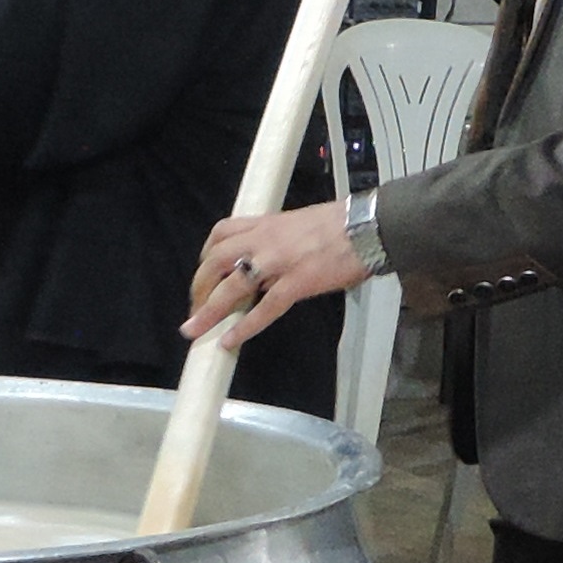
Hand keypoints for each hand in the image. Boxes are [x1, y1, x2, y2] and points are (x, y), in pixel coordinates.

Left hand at [182, 201, 362, 345]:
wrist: (367, 226)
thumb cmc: (340, 224)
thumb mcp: (298, 222)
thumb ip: (277, 239)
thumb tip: (266, 261)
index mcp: (266, 223)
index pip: (221, 233)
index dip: (205, 256)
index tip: (203, 274)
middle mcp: (265, 240)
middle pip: (216, 261)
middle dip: (199, 286)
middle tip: (195, 307)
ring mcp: (279, 262)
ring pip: (232, 286)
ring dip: (209, 310)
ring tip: (195, 329)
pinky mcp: (297, 282)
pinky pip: (265, 308)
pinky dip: (244, 327)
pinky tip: (230, 340)